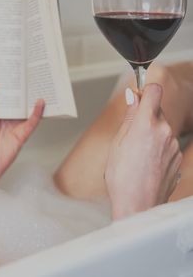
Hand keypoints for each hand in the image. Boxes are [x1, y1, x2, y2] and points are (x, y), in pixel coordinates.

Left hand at [0, 79, 44, 189]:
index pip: (3, 95)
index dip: (7, 84)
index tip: (10, 70)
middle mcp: (7, 117)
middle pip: (17, 100)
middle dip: (22, 89)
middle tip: (27, 73)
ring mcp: (16, 125)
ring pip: (26, 109)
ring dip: (32, 98)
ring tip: (38, 84)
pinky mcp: (23, 134)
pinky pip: (32, 121)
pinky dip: (38, 112)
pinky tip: (40, 102)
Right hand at [105, 83, 181, 219]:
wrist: (138, 206)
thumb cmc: (122, 177)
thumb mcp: (117, 142)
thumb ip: (129, 116)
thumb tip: (132, 96)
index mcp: (146, 124)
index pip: (154, 90)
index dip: (146, 90)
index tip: (139, 96)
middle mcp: (165, 131)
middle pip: (158, 110)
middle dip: (146, 116)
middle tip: (132, 134)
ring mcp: (174, 145)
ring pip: (163, 128)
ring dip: (153, 133)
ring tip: (139, 153)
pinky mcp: (178, 157)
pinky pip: (168, 143)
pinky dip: (159, 147)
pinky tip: (148, 162)